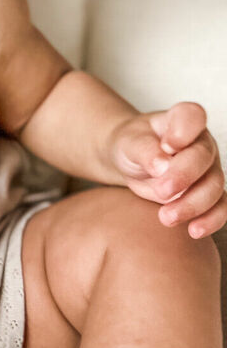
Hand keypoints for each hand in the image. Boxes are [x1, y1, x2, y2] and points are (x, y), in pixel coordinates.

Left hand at [107, 102, 226, 238]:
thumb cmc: (132, 145)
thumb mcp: (128, 142)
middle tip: (161, 190)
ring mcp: (209, 169)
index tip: (167, 145)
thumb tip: (161, 165)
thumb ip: (144, 149)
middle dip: (184, 176)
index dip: (183, 131)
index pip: (192, 116)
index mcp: (182, 120)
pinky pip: (219, 208)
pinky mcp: (208, 193)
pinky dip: (210, 220)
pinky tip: (194, 230)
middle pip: (203, 158)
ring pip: (213, 187)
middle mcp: (201, 143)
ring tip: (166, 217)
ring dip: (192, 204)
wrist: (132, 162)